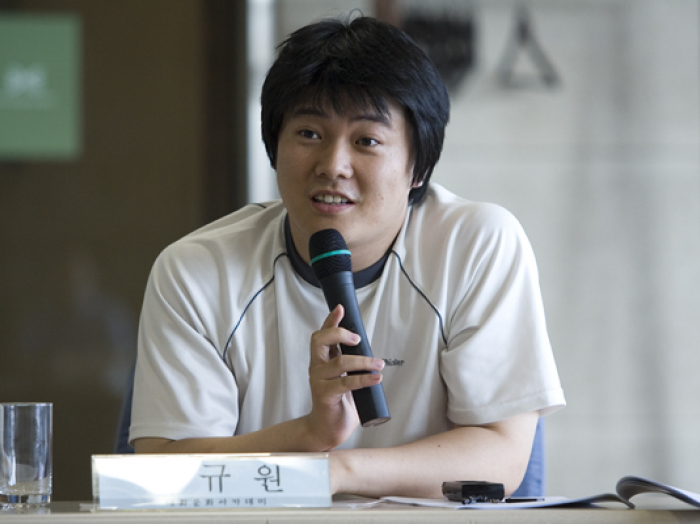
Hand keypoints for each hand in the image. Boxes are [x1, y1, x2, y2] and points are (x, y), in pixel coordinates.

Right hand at [305, 305, 384, 450]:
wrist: (328, 429)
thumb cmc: (339, 402)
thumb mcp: (345, 377)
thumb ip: (351, 364)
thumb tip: (371, 352)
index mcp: (322, 360)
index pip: (322, 335)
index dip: (330, 320)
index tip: (340, 308)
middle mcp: (317, 367)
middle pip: (320, 340)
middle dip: (340, 334)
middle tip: (358, 339)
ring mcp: (319, 381)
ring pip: (340, 362)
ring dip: (364, 361)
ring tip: (379, 364)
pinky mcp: (325, 395)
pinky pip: (346, 383)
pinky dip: (364, 379)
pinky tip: (377, 378)